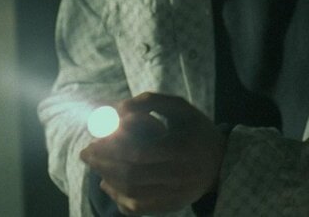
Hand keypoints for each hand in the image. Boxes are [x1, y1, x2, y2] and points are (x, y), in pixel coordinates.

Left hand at [80, 92, 225, 215]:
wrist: (222, 162)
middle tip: (86, 152)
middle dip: (103, 163)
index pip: (139, 152)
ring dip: (107, 178)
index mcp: (182, 149)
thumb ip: (150, 102)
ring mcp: (175, 194)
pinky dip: (117, 197)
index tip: (96, 137)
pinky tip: (106, 183)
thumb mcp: (180, 108)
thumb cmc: (196, 130)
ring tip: (93, 164)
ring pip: (132, 192)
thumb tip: (117, 109)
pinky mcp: (170, 206)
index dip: (113, 146)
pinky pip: (138, 207)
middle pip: (131, 174)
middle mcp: (179, 175)